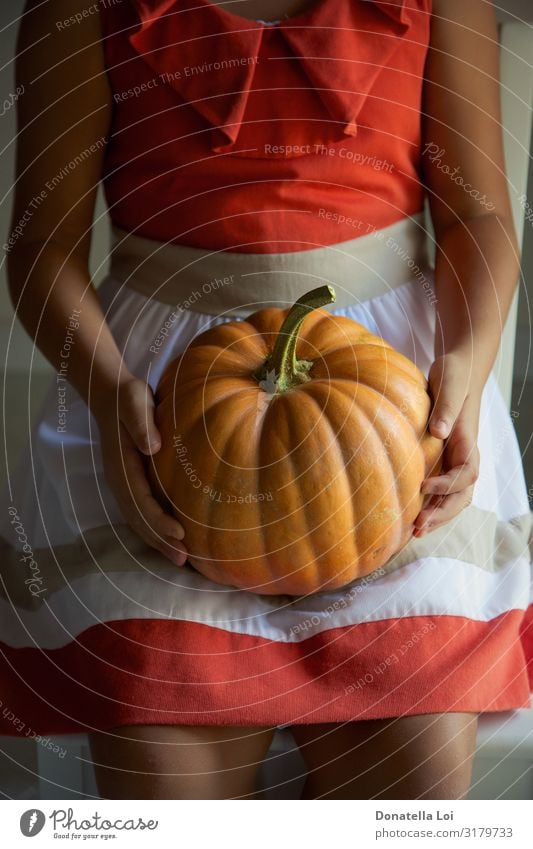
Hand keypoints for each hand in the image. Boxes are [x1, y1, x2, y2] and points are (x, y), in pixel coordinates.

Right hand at [96, 377, 188, 565]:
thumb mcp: (135, 402)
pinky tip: (171, 540)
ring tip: (180, 559)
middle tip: (183, 559)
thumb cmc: (128, 398)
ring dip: (157, 541)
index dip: (159, 520)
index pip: (140, 500)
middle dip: (159, 541)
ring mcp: (123, 483)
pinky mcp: (131, 483)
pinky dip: (154, 530)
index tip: (180, 534)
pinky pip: (140, 512)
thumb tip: (152, 447)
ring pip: (138, 520)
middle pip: (138, 518)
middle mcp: (119, 480)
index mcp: (121, 466)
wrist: (112, 395)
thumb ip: (142, 423)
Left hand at [414, 353, 480, 536]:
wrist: (458, 370)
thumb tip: (439, 432)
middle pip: (461, 494)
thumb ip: (446, 408)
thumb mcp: (450, 384)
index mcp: (468, 441)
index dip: (448, 485)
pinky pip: (440, 490)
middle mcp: (464, 455)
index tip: (423, 487)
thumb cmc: (454, 375)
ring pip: (452, 497)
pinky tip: (411, 516)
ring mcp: (454, 460)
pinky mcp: (441, 460)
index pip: (467, 474)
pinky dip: (429, 505)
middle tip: (419, 527)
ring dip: (436, 515)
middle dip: (442, 513)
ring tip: (415, 531)